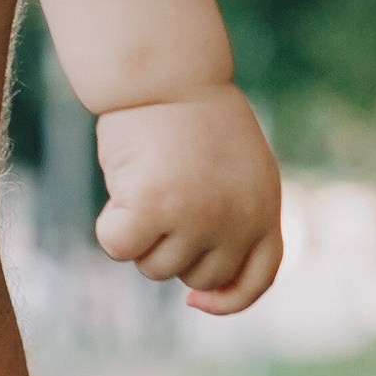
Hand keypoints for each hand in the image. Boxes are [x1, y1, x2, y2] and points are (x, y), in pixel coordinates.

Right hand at [95, 83, 281, 310]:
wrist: (168, 75)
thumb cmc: (193, 116)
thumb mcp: (236, 169)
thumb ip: (233, 217)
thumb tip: (203, 285)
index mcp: (264, 210)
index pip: (256, 279)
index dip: (226, 300)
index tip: (194, 300)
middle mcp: (237, 222)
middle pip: (193, 276)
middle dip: (170, 250)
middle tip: (161, 197)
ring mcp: (197, 219)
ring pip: (154, 267)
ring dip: (140, 236)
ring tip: (146, 181)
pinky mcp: (155, 209)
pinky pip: (120, 248)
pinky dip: (111, 229)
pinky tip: (119, 192)